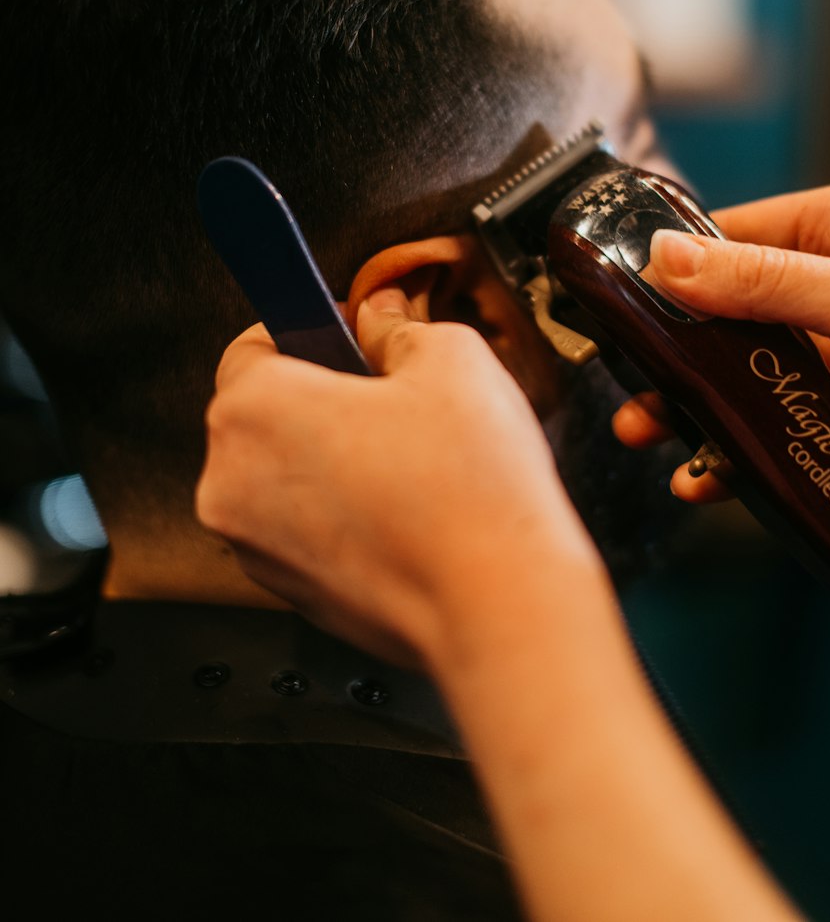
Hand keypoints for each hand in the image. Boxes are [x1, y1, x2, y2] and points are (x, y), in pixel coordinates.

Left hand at [196, 289, 597, 667]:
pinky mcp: (289, 594)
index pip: (252, 344)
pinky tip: (407, 512)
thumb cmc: (470, 488)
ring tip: (411, 464)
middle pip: (264, 414)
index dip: (313, 330)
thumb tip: (377, 320)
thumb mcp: (450, 358)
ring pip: (284, 476)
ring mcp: (255, 548)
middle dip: (324, 399)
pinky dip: (342, 515)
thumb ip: (395, 326)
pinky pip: (304, 531)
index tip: (353, 336)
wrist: (499, 608)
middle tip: (398, 403)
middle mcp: (231, 482)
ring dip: (332, 460)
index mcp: (253, 409)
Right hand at [615, 182, 829, 496]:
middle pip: (738, 316)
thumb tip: (669, 259)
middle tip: (632, 384)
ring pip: (757, 379)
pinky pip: (792, 429)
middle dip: (681, 353)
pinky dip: (751, 451)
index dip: (680, 267)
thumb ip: (764, 284)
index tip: (624, 299)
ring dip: (706, 408)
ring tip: (655, 434)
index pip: (741, 237)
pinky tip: (716, 473)